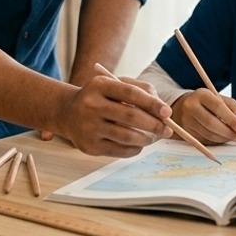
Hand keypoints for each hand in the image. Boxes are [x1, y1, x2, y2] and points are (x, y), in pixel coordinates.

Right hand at [54, 73, 171, 157]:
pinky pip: (120, 151)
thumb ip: (140, 90)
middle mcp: (91, 105)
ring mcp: (89, 127)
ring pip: (127, 136)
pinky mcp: (90, 146)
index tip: (167, 112)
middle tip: (168, 130)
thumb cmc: (100, 97)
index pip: (130, 93)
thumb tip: (162, 110)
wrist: (68, 113)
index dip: (152, 103)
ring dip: (147, 139)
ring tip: (154, 137)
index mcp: (99, 85)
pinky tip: (139, 144)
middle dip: (154, 124)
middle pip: (131, 116)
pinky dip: (135, 149)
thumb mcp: (114, 85)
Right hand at [170, 89, 235, 144]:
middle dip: (228, 132)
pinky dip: (217, 141)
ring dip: (224, 138)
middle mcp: (191, 107)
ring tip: (232, 136)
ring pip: (209, 134)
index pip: (217, 107)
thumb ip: (234, 108)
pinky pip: (205, 140)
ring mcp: (186, 121)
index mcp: (201, 95)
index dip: (231, 118)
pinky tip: (222, 137)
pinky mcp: (187, 133)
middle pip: (211, 123)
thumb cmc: (206, 103)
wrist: (183, 107)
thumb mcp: (219, 98)